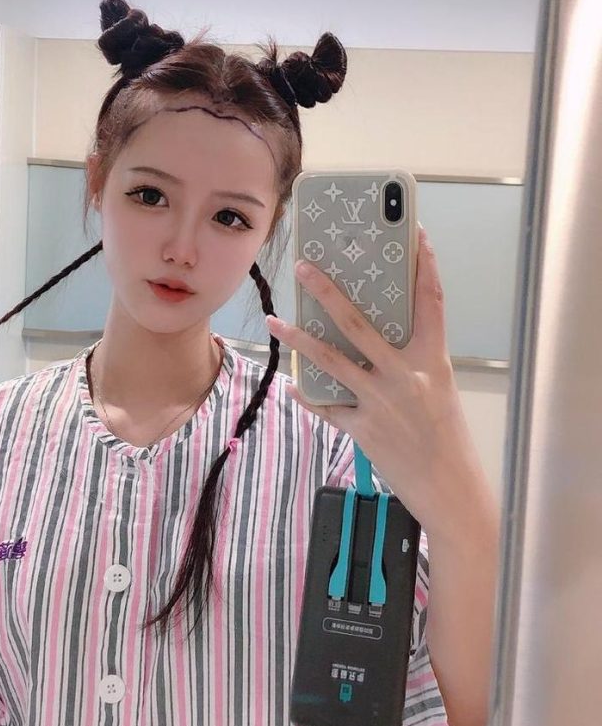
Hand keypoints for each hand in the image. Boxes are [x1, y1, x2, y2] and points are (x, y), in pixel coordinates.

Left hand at [265, 227, 486, 531]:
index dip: (425, 267)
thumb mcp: (438, 389)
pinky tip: (292, 384)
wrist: (449, 489)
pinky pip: (327, 405)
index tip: (416, 236)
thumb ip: (413, 361)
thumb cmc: (446, 437)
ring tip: (276, 319)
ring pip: (331, 360)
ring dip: (300, 338)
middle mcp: (406, 376)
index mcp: (433, 361)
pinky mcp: (362, 429)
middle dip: (328, 293)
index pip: (432, 303)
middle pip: (360, 324)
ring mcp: (381, 402)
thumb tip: (377, 336)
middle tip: (305, 268)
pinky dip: (309, 394)